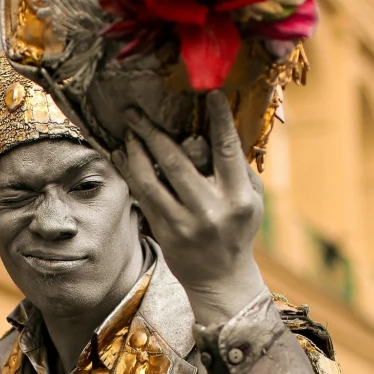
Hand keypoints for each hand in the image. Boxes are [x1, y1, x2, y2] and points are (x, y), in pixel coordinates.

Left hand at [113, 93, 265, 326]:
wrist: (221, 279)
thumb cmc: (238, 231)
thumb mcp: (252, 201)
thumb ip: (239, 170)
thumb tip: (220, 132)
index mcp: (238, 198)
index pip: (228, 151)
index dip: (219, 121)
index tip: (211, 95)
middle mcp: (210, 210)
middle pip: (176, 162)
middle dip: (152, 133)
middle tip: (134, 112)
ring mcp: (183, 223)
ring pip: (151, 179)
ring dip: (134, 152)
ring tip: (127, 133)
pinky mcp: (164, 232)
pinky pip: (143, 196)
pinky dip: (130, 173)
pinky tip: (122, 157)